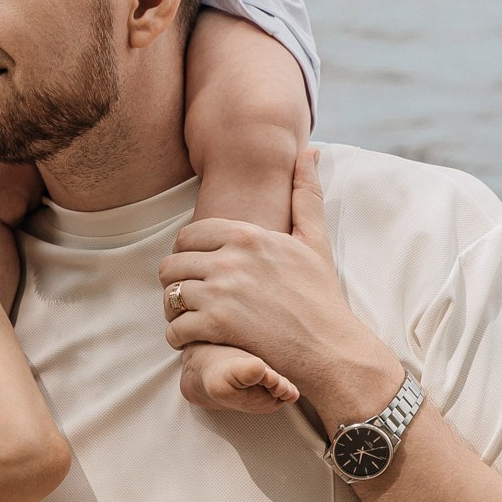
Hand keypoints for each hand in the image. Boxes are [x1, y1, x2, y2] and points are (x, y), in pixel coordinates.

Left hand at [158, 148, 405, 425]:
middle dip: (178, 282)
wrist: (332, 349)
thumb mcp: (315, 240)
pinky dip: (179, 336)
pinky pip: (175, 327)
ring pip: (170, 295)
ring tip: (189, 318)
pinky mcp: (217, 326)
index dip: (189, 255)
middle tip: (191, 298)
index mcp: (248, 235)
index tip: (199, 271)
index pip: (189, 235)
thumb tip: (310, 152)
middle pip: (172, 264)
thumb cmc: (322, 297)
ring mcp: (221, 292)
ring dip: (175, 310)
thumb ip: (306, 194)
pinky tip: (193, 340)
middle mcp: (230, 259)